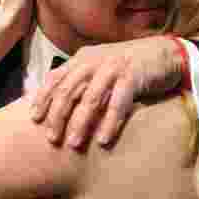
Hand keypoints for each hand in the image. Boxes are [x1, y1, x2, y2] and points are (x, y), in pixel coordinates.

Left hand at [30, 36, 183, 147]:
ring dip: (80, 123)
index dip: (42, 98)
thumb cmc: (128, 67)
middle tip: (52, 139)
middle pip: (68, 90)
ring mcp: (114, 68)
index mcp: (82, 59)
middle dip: (58, 116)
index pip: (55, 78)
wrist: (165, 53)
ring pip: (90, 98)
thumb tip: (57, 106)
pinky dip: (109, 123)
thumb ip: (81, 81)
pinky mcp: (133, 77)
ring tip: (74, 145)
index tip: (34, 119)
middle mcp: (94, 61)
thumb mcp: (100, 68)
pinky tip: (103, 141)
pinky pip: (118, 103)